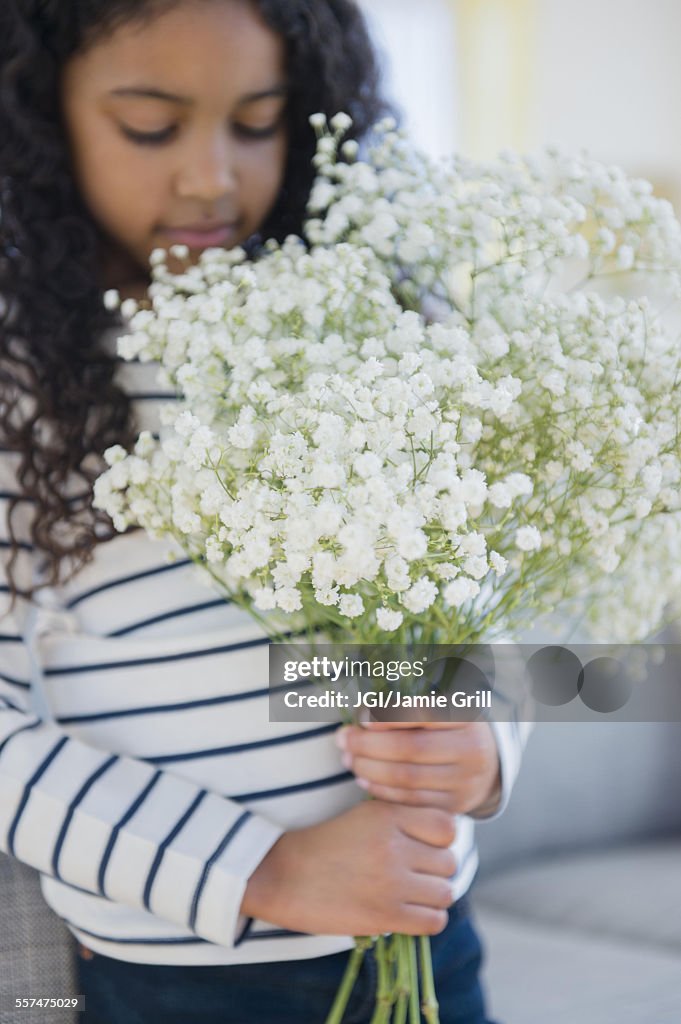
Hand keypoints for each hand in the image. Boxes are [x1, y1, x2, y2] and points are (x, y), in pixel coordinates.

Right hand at [241, 800, 455, 936]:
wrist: (282, 876)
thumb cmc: (323, 845)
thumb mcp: (362, 816)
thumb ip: (400, 820)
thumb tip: (443, 835)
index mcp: (387, 814)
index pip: (447, 826)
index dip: (440, 839)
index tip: (424, 847)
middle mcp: (394, 845)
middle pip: (449, 861)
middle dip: (435, 870)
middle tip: (414, 876)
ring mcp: (391, 881)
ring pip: (445, 892)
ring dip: (432, 897)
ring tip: (411, 896)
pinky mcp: (385, 915)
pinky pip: (434, 921)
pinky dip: (426, 920)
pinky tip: (407, 914)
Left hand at [335, 720, 501, 816]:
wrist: (485, 764)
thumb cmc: (450, 727)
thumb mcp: (440, 707)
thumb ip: (407, 706)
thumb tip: (362, 713)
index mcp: (469, 718)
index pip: (424, 714)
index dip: (389, 716)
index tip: (360, 717)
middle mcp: (473, 750)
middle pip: (411, 748)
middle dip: (369, 744)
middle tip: (343, 739)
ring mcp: (465, 782)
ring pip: (408, 778)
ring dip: (370, 768)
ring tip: (348, 758)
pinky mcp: (455, 806)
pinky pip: (410, 800)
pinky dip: (381, 790)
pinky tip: (363, 778)